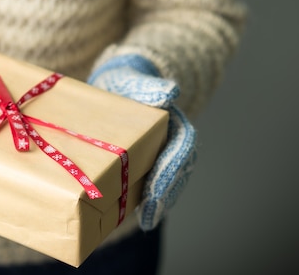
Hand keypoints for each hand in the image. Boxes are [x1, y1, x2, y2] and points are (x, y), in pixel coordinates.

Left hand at [88, 54, 196, 230]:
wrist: (117, 86)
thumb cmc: (125, 83)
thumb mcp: (132, 81)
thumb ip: (148, 86)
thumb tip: (171, 91)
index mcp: (173, 121)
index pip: (181, 146)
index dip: (172, 168)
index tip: (159, 187)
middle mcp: (172, 139)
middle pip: (178, 169)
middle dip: (166, 192)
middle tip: (153, 211)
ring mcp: (163, 152)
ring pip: (170, 180)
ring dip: (161, 201)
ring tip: (149, 218)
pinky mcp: (149, 161)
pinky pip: (155, 182)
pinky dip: (151, 199)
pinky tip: (142, 215)